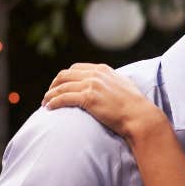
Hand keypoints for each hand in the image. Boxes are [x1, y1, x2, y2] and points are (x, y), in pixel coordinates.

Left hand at [42, 63, 165, 140]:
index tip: (58, 87)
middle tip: (48, 95)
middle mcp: (95, 74)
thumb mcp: (124, 85)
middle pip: (65, 75)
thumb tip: (109, 83)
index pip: (75, 68)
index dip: (64, 78)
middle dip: (54, 84)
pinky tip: (49, 108)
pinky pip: (64, 98)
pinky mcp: (89, 98)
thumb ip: (113, 81)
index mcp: (102, 69)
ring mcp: (92, 85)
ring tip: (45, 104)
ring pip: (62, 87)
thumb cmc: (134, 106)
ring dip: (50, 95)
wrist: (139, 116)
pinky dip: (54, 102)